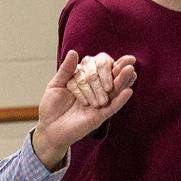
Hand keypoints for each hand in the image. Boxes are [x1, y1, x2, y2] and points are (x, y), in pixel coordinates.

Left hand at [33, 49, 136, 168]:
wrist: (48, 128)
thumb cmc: (52, 107)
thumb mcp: (56, 84)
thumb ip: (66, 70)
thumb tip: (74, 52)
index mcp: (86, 82)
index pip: (98, 69)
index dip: (106, 64)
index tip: (108, 58)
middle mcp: (95, 92)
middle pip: (110, 78)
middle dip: (120, 69)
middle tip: (130, 61)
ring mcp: (99, 104)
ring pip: (114, 91)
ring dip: (123, 81)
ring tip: (131, 70)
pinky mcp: (99, 117)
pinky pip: (112, 108)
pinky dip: (120, 100)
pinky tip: (128, 92)